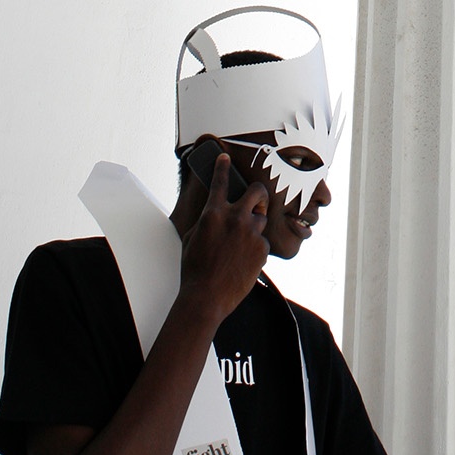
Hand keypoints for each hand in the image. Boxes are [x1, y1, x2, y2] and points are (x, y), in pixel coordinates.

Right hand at [178, 149, 268, 322]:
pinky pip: (262, 241)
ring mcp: (251, 233)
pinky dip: (254, 247)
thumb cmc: (195, 269)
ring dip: (254, 224)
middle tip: (255, 199)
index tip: (225, 158)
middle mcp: (235, 219)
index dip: (222, 167)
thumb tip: (214, 213)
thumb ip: (206, 221)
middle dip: (258, 192)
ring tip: (242, 241)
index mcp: (213, 214)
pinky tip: (243, 260)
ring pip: (261, 218)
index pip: (220, 182)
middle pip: (258, 191)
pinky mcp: (262, 249)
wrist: (207, 296)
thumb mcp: (192, 238)